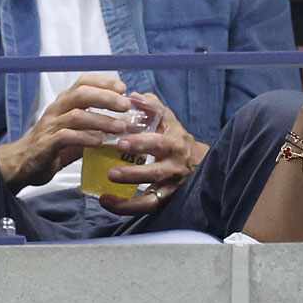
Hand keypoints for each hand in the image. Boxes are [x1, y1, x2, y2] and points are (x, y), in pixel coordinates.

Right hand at [0, 73, 136, 190]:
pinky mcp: (46, 144)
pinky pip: (66, 136)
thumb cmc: (51, 147)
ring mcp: (50, 126)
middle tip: (126, 105)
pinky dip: (85, 138)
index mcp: (63, 103)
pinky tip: (100, 142)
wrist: (22, 164)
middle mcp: (56, 109)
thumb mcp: (75, 134)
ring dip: (101, 120)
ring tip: (120, 127)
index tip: (123, 88)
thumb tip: (122, 126)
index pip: (83, 82)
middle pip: (81, 94)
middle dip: (106, 97)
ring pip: (77, 115)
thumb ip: (93, 128)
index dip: (103, 82)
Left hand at [97, 92, 205, 216]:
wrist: (197, 164)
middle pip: (157, 168)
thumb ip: (151, 106)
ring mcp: (171, 184)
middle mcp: (174, 163)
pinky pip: (145, 206)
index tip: (122, 139)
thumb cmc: (175, 138)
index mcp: (173, 140)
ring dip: (130, 190)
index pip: (159, 142)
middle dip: (136, 167)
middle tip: (116, 159)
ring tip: (108, 183)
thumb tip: (132, 96)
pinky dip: (125, 207)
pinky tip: (105, 200)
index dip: (142, 139)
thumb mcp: (168, 119)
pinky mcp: (165, 199)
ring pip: (152, 192)